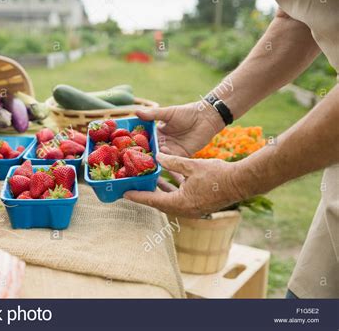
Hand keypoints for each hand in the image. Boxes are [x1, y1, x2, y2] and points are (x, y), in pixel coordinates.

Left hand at [124, 153, 246, 217]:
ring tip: (147, 182)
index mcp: (181, 203)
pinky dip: (172, 190)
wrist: (242, 182)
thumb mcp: (192, 165)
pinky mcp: (199, 205)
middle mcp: (185, 210)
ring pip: (170, 201)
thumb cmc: (218, 175)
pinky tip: (169, 179)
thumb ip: (173, 161)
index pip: (153, 200)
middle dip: (146, 195)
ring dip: (160, 192)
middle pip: (159, 203)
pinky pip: (180, 198)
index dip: (138, 196)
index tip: (125, 194)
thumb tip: (158, 156)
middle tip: (133, 187)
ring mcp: (192, 209)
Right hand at [136, 101, 223, 156]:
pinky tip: (161, 158)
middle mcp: (163, 142)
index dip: (138, 142)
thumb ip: (153, 114)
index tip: (128, 145)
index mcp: (158, 131)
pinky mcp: (182, 154)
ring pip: (160, 156)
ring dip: (154, 157)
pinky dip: (166, 160)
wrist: (206, 118)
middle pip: (152, 149)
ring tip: (147, 159)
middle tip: (135, 156)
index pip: (146, 138)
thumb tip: (136, 112)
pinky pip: (172, 159)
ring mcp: (172, 149)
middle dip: (145, 153)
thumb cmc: (187, 112)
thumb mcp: (168, 113)